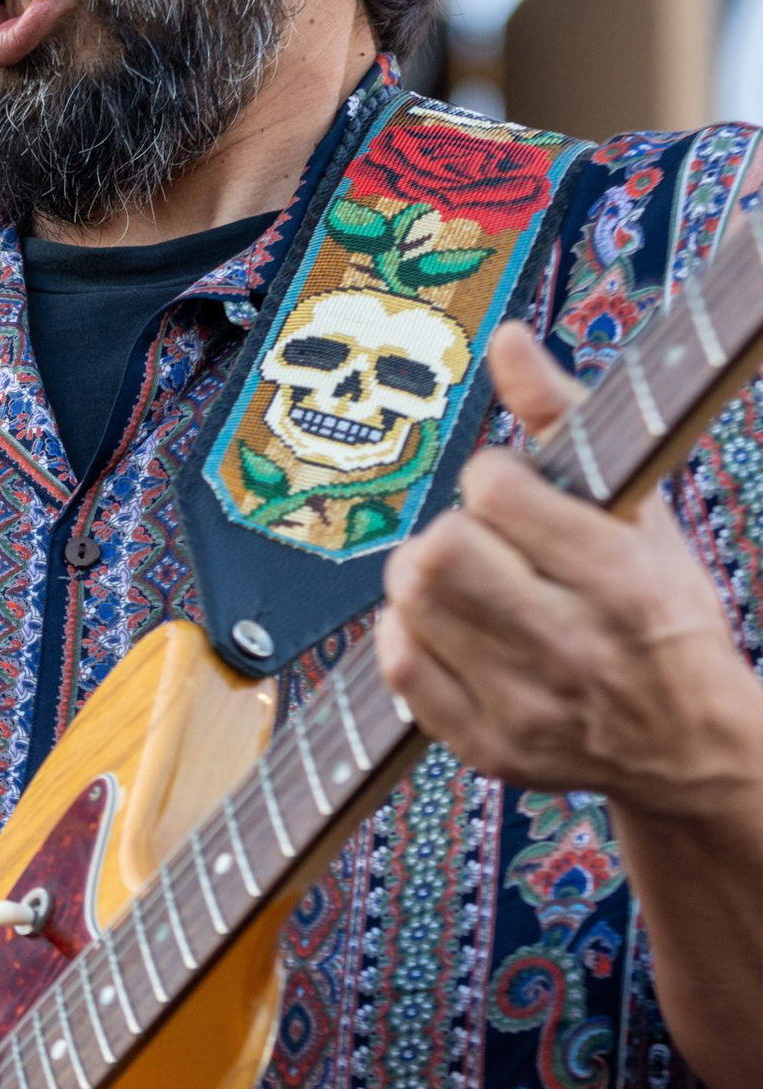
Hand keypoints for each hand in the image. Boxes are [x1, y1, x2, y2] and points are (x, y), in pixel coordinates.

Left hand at [376, 321, 762, 816]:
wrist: (688, 746)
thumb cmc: (660, 614)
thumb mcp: (639, 510)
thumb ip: (565, 419)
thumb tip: (507, 341)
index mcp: (622, 580)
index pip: (497, 492)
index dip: (495, 479)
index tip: (516, 496)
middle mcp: (574, 647)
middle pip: (440, 553)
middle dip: (450, 531)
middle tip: (480, 542)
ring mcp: (526, 705)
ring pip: (412, 604)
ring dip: (424, 578)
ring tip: (466, 584)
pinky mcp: (488, 747)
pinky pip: (399, 667)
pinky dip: (409, 633)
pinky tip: (447, 628)